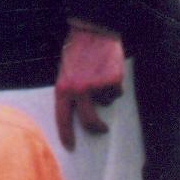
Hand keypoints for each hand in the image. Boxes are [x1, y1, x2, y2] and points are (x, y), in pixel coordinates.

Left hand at [52, 25, 124, 151]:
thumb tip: (79, 114)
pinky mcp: (113, 80)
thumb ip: (70, 92)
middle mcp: (79, 90)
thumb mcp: (65, 74)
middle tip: (102, 129)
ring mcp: (97, 86)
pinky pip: (116, 91)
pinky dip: (115, 84)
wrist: (92, 31)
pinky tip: (109, 69)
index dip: (66, 134)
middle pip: (89, 121)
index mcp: (63, 88)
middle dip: (96, 128)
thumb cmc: (77, 52)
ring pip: (106, 102)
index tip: (70, 147)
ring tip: (100, 74)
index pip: (62, 118)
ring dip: (105, 93)